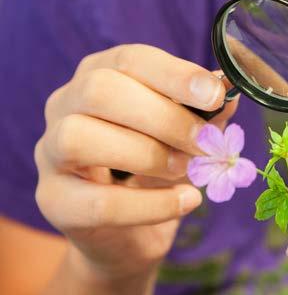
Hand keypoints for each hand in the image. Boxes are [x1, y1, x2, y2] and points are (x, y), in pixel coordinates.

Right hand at [34, 43, 237, 281]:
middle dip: (162, 116)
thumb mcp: (182, 132)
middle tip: (204, 142)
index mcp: (97, 73)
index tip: (214, 95)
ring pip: (79, 137)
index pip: (129, 59)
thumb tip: (230, 90)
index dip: (174, 74)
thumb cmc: (153, 168)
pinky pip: (98, 203)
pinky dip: (151, 204)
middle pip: (99, 90)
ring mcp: (49, 151)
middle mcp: (64, 104)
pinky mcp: (53, 200)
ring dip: (146, 153)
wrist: (124, 235)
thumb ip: (203, 110)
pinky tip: (186, 201)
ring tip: (186, 169)